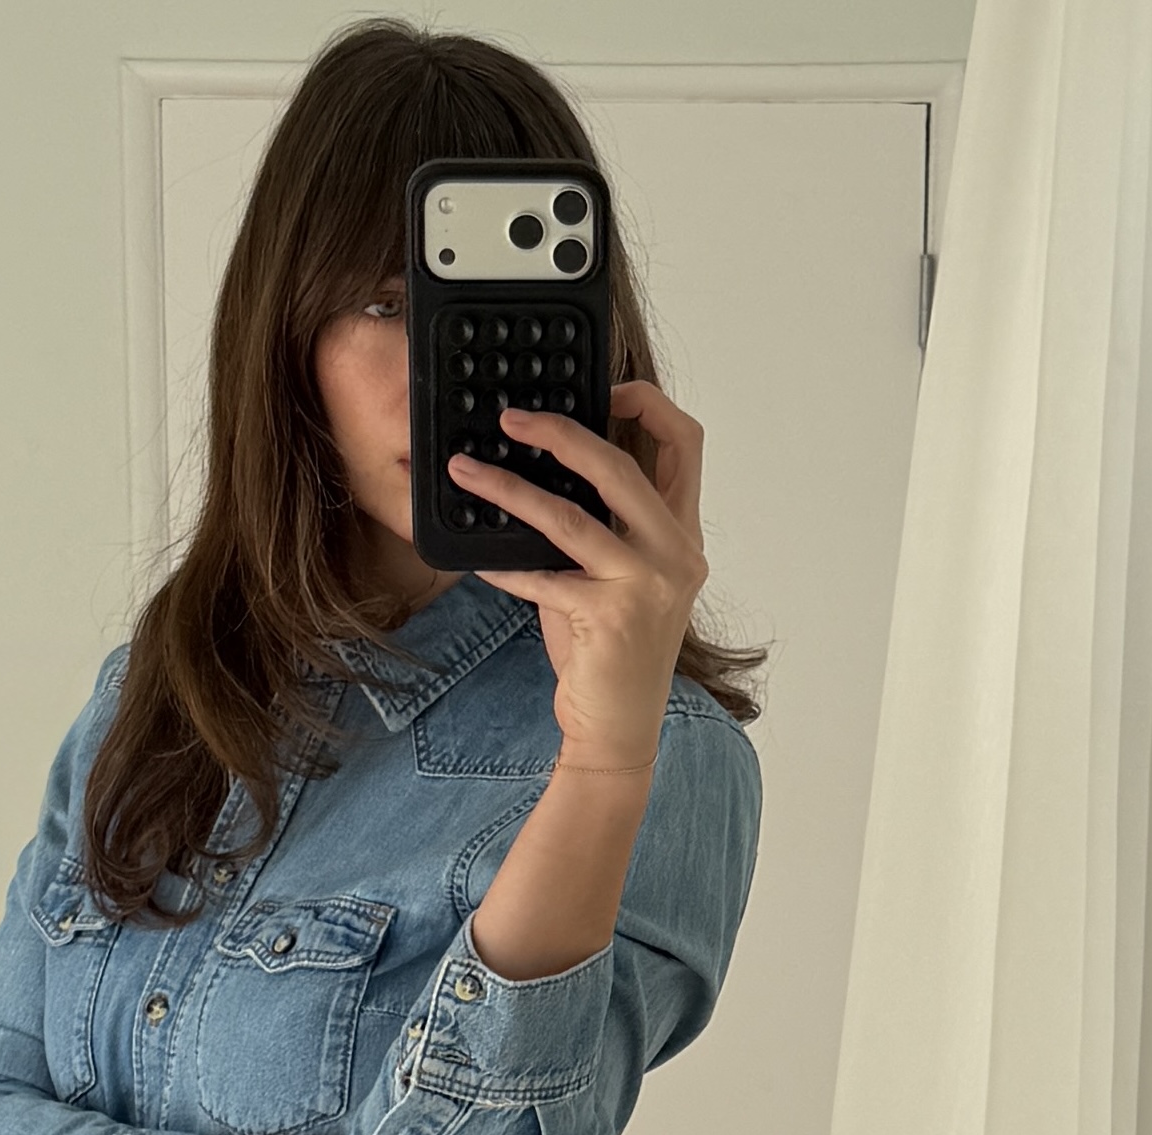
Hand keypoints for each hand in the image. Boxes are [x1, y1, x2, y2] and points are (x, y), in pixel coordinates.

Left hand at [450, 379, 708, 771]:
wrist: (620, 730)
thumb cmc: (614, 653)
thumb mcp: (621, 577)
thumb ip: (605, 523)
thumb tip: (552, 469)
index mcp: (683, 534)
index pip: (685, 443)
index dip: (646, 402)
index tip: (604, 388)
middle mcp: (675, 553)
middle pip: (619, 464)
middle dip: (559, 430)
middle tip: (510, 419)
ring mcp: (645, 585)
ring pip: (568, 515)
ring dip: (508, 488)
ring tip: (466, 470)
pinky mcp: (608, 618)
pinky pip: (541, 576)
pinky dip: (503, 564)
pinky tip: (476, 558)